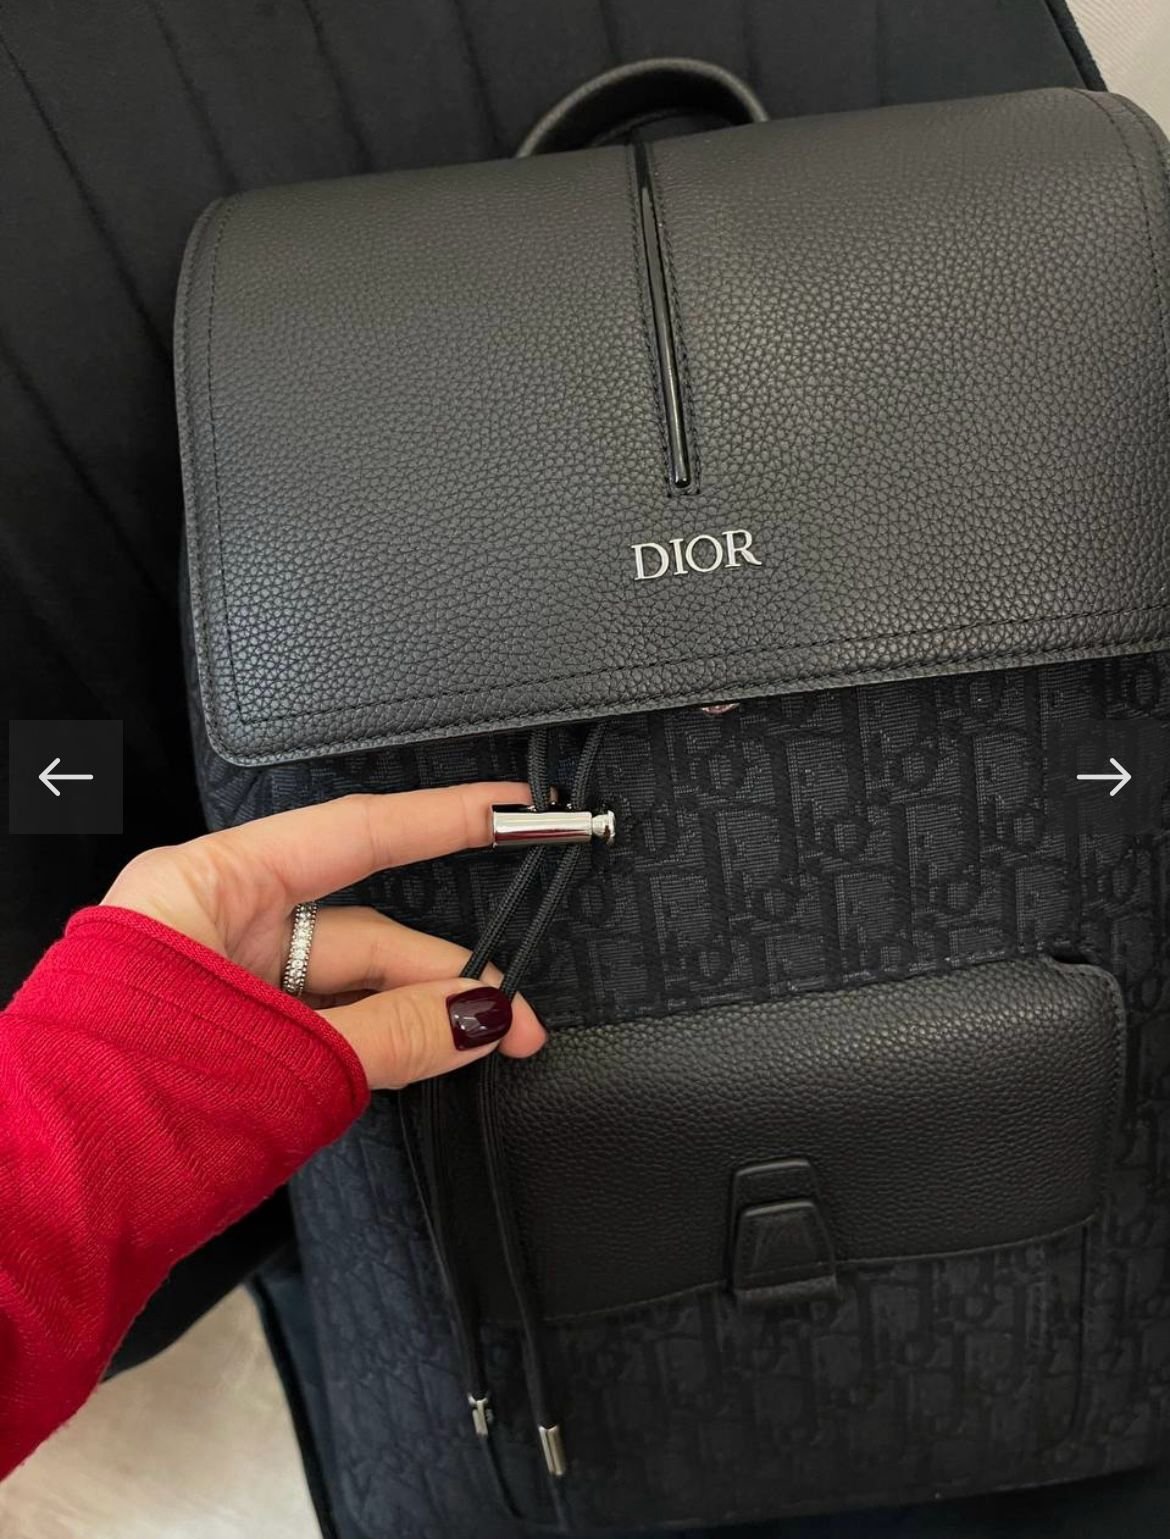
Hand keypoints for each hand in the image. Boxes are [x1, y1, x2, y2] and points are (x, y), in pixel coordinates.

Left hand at [102, 784, 545, 1088]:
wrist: (35, 1234)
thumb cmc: (115, 1124)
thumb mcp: (289, 1063)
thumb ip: (398, 1032)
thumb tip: (483, 1014)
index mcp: (202, 887)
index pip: (351, 834)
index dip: (445, 820)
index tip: (515, 813)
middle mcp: (207, 926)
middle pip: (358, 926)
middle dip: (444, 970)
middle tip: (515, 1012)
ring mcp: (212, 986)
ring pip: (341, 984)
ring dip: (414, 1015)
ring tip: (486, 1045)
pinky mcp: (218, 1041)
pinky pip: (316, 1024)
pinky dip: (373, 1042)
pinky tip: (427, 1059)